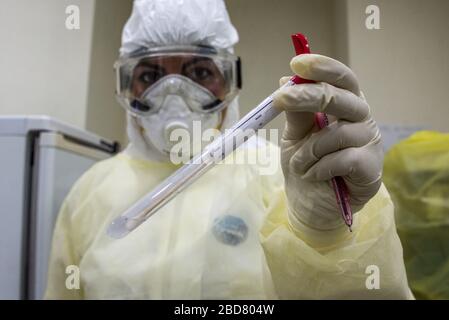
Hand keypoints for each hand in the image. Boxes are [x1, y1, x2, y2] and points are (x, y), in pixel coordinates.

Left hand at [273, 54, 382, 230]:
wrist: (311, 204)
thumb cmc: (306, 165)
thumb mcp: (295, 136)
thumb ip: (295, 112)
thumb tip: (285, 80)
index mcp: (344, 106)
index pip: (341, 78)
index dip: (322, 68)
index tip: (296, 64)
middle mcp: (361, 119)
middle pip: (343, 97)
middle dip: (310, 95)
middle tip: (281, 98)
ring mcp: (369, 143)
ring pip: (338, 133)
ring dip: (309, 150)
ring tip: (301, 165)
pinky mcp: (371, 168)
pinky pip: (344, 159)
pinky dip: (320, 168)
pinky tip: (314, 175)